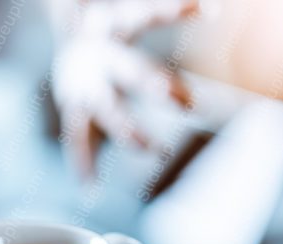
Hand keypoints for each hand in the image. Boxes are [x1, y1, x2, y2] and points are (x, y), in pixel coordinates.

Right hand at [51, 0, 197, 175]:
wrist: (64, 42)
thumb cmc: (111, 30)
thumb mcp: (130, 18)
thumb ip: (169, 14)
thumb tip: (218, 9)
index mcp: (114, 24)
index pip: (146, 15)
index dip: (176, 11)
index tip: (213, 11)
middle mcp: (97, 54)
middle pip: (128, 68)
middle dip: (154, 84)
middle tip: (187, 103)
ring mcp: (82, 84)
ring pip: (106, 109)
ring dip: (128, 130)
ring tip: (153, 149)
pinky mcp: (72, 108)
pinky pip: (76, 138)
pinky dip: (83, 162)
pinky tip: (91, 186)